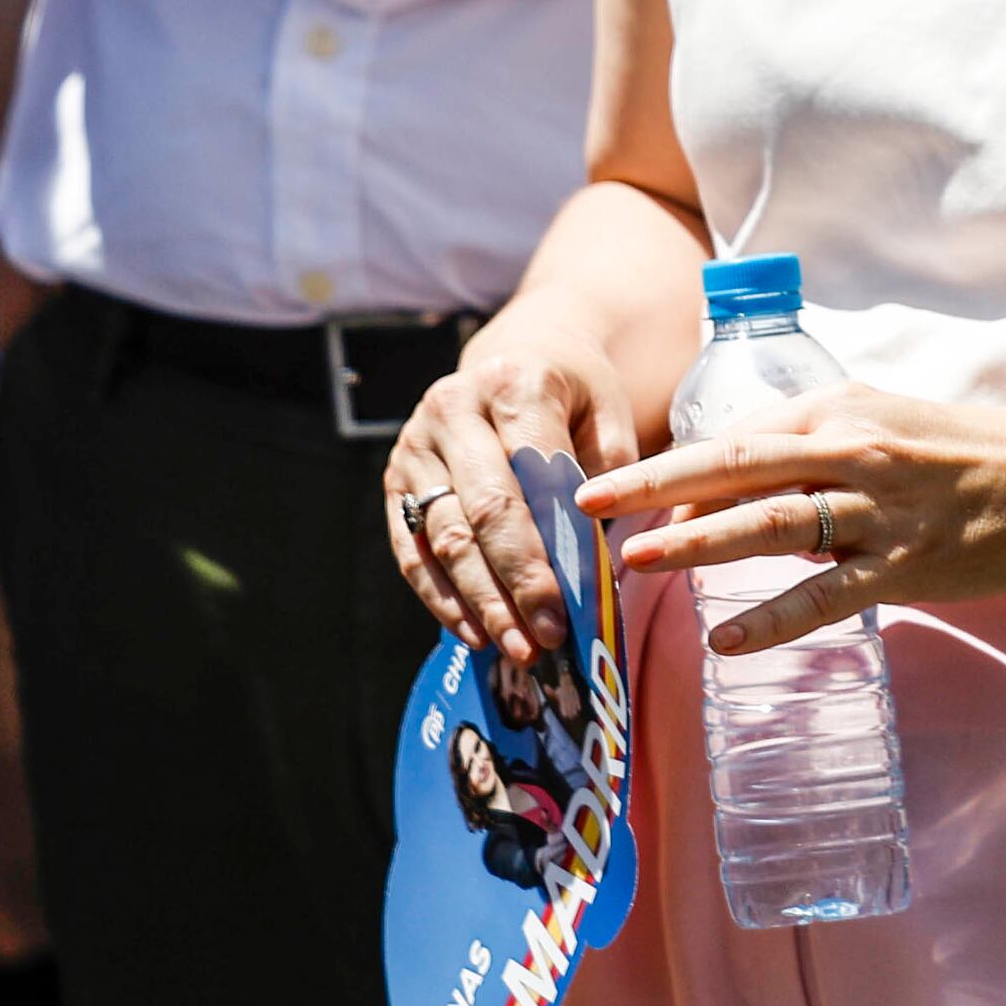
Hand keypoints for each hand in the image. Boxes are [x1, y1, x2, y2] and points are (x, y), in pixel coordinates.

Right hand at [384, 311, 643, 663]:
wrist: (518, 356)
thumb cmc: (575, 393)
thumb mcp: (609, 410)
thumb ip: (608, 475)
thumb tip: (596, 559)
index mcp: (513, 384)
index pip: (530, 477)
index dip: (551, 546)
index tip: (573, 606)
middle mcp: (453, 410)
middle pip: (483, 512)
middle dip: (515, 585)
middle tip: (544, 640)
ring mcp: (416, 445)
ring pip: (444, 538)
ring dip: (480, 602)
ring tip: (515, 649)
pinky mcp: (396, 479)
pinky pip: (412, 549)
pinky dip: (442, 596)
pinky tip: (473, 632)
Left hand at [575, 387, 1005, 654]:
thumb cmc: (967, 453)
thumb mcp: (883, 427)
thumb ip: (811, 449)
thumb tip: (726, 486)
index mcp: (844, 408)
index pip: (738, 436)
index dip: (670, 464)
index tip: (612, 490)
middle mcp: (856, 449)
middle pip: (737, 466)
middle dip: (655, 485)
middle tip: (589, 508)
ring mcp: (884, 509)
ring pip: (773, 523)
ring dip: (699, 542)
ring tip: (638, 562)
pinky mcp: (910, 564)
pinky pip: (828, 595)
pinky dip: (774, 618)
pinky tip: (727, 642)